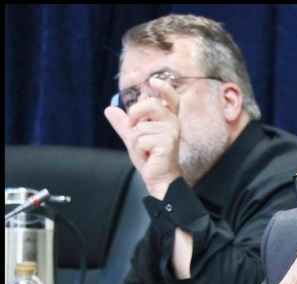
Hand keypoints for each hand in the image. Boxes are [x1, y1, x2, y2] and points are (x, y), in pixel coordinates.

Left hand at [105, 77, 181, 199]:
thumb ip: (123, 123)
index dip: (164, 88)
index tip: (152, 81)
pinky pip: (141, 139)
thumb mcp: (134, 137)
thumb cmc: (151, 157)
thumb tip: (109, 109)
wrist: (159, 177)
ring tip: (146, 150)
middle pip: (150, 104)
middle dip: (135, 114)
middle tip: (134, 128)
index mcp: (167, 118)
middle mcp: (173, 122)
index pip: (170, 98)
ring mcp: (171, 132)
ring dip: (136, 141)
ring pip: (141, 126)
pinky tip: (148, 156)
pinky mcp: (167, 142)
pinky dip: (138, 149)